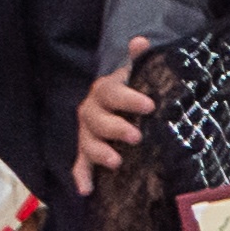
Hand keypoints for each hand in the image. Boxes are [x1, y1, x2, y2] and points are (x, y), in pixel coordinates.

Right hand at [69, 38, 158, 194]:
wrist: (109, 107)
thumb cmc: (126, 93)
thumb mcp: (132, 76)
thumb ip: (136, 61)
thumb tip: (140, 40)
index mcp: (104, 92)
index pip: (112, 93)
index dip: (129, 99)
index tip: (150, 106)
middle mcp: (92, 112)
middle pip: (98, 120)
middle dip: (116, 128)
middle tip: (136, 137)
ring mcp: (87, 134)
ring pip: (88, 144)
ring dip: (101, 153)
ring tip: (117, 162)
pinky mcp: (85, 153)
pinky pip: (80, 166)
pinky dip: (81, 177)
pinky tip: (86, 190)